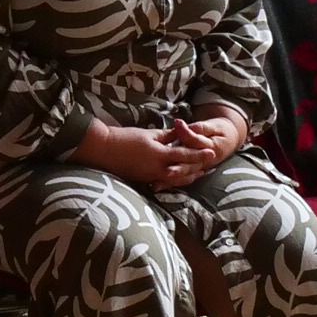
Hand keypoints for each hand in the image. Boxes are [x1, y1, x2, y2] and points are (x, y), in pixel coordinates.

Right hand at [72, 120, 205, 189]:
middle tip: (209, 167)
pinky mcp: (144, 181)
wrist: (105, 149)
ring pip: (175, 180)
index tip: (211, 153)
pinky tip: (179, 179)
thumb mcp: (149, 134)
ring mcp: (150, 177)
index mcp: (159, 154)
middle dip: (197, 169)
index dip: (199, 154)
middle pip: (183, 171)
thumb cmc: (126, 138)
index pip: (184, 155)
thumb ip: (167, 136)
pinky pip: (164, 182)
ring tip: (198, 174)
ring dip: (187, 177)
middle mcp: (157, 168)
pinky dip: (173, 181)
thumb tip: (181, 134)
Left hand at [165, 106, 248, 179]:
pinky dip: (168, 182)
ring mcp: (197, 167)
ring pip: (183, 174)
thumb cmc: (220, 131)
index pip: (196, 142)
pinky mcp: (190, 170)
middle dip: (178, 168)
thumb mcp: (214, 127)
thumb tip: (188, 126)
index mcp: (211, 147)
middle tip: (167, 170)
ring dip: (171, 180)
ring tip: (158, 183)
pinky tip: (156, 186)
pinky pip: (179, 178)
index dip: (186, 134)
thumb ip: (200, 128)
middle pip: (190, 165)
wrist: (228, 140)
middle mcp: (204, 161)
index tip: (177, 124)